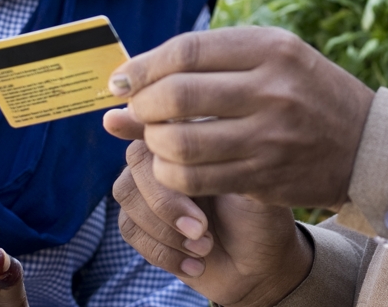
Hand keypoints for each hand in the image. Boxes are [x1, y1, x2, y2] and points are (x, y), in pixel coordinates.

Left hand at [101, 26, 373, 206]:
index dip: (143, 66)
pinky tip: (173, 165)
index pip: (186, 51)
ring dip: (154, 143)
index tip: (123, 79)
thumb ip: (210, 61)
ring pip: (180, 144)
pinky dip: (171, 174)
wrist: (369, 145)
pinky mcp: (265, 177)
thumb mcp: (275, 57)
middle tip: (136, 109)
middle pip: (177, 96)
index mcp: (272, 48)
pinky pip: (197, 179)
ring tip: (156, 137)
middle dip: (142, 106)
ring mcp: (269, 137)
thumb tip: (130, 77)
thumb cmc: (309, 92)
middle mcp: (271, 89)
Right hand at [111, 139, 309, 306]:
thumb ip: (226, 161)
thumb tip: (196, 131)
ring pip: (127, 195)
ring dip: (165, 229)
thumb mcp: (252, 187)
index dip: (139, 123)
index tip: (131, 134)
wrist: (258, 266)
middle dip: (166, 201)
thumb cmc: (260, 219)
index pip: (159, 122)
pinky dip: (161, 251)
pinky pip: (130, 229)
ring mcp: (149, 189)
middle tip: (202, 229)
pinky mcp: (140, 222)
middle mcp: (166, 158)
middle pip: (138, 162)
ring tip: (205, 248)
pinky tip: (194, 264)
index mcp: (195, 137)